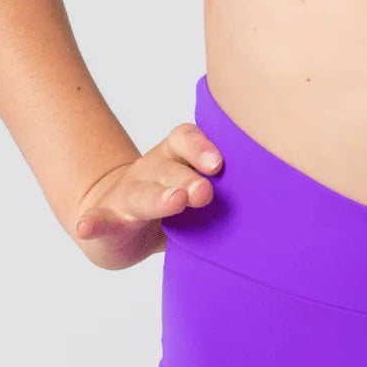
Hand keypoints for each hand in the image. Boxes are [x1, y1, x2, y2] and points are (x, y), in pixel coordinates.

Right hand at [68, 122, 223, 268]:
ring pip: (141, 193)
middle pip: (169, 168)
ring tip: (171, 203)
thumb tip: (280, 204)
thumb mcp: (196, 192)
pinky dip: (92, 223)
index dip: (201, 147)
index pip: (185, 139)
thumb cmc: (172, 203)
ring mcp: (126, 195)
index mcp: (173, 159)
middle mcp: (150, 170)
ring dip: (157, 197)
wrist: (114, 219)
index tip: (218, 164)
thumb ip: (226, 191)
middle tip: (204, 192)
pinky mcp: (106, 221)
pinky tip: (87, 226)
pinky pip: (99, 220)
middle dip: (188, 178)